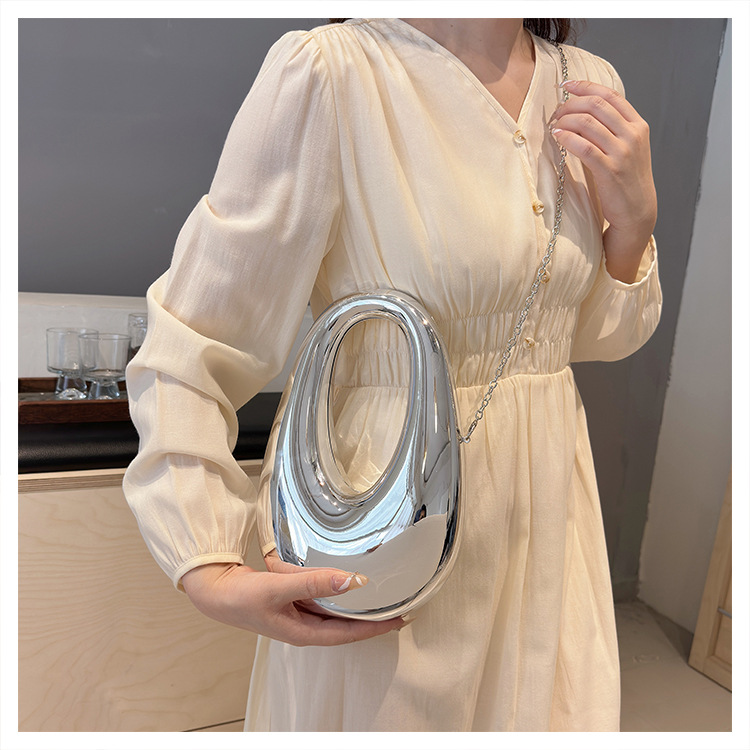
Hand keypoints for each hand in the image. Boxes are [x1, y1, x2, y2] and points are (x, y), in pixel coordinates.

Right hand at [181, 561, 401, 645]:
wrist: (214, 591)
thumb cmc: (240, 599)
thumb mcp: (278, 589)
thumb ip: (314, 583)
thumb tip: (351, 580)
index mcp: (305, 632)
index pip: (350, 633)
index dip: (377, 627)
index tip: (401, 618)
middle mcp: (305, 624)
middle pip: (347, 621)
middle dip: (372, 613)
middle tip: (398, 600)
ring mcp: (299, 611)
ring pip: (334, 605)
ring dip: (354, 598)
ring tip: (380, 586)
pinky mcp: (293, 597)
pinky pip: (320, 590)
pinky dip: (333, 582)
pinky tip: (343, 572)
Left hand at [550, 79, 656, 281]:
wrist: (637, 209)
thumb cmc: (626, 178)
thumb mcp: (628, 147)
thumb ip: (613, 128)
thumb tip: (583, 111)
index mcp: (637, 125)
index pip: (610, 95)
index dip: (586, 86)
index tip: (567, 85)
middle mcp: (632, 134)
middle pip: (597, 105)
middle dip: (571, 104)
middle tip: (556, 111)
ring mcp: (622, 152)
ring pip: (588, 123)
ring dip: (566, 121)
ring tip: (554, 125)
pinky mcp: (609, 169)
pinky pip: (583, 147)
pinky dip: (567, 138)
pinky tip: (557, 137)